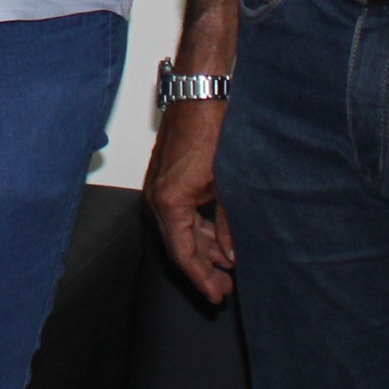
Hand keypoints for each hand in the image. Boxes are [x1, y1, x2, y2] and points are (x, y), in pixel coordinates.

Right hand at [145, 100, 233, 302]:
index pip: (183, 254)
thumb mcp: (229, 184)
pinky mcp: (168, 176)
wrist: (202, 93)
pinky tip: (217, 236)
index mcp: (169, 201)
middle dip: (202, 269)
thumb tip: (231, 254)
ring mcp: (160, 186)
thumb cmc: (212, 129)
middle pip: (178, 245)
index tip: (216, 296)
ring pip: (179, 230)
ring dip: (202, 249)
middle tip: (224, 287)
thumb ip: (229, 225)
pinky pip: (179, 213)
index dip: (200, 279)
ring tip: (226, 265)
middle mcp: (157, 196)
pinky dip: (197, 228)